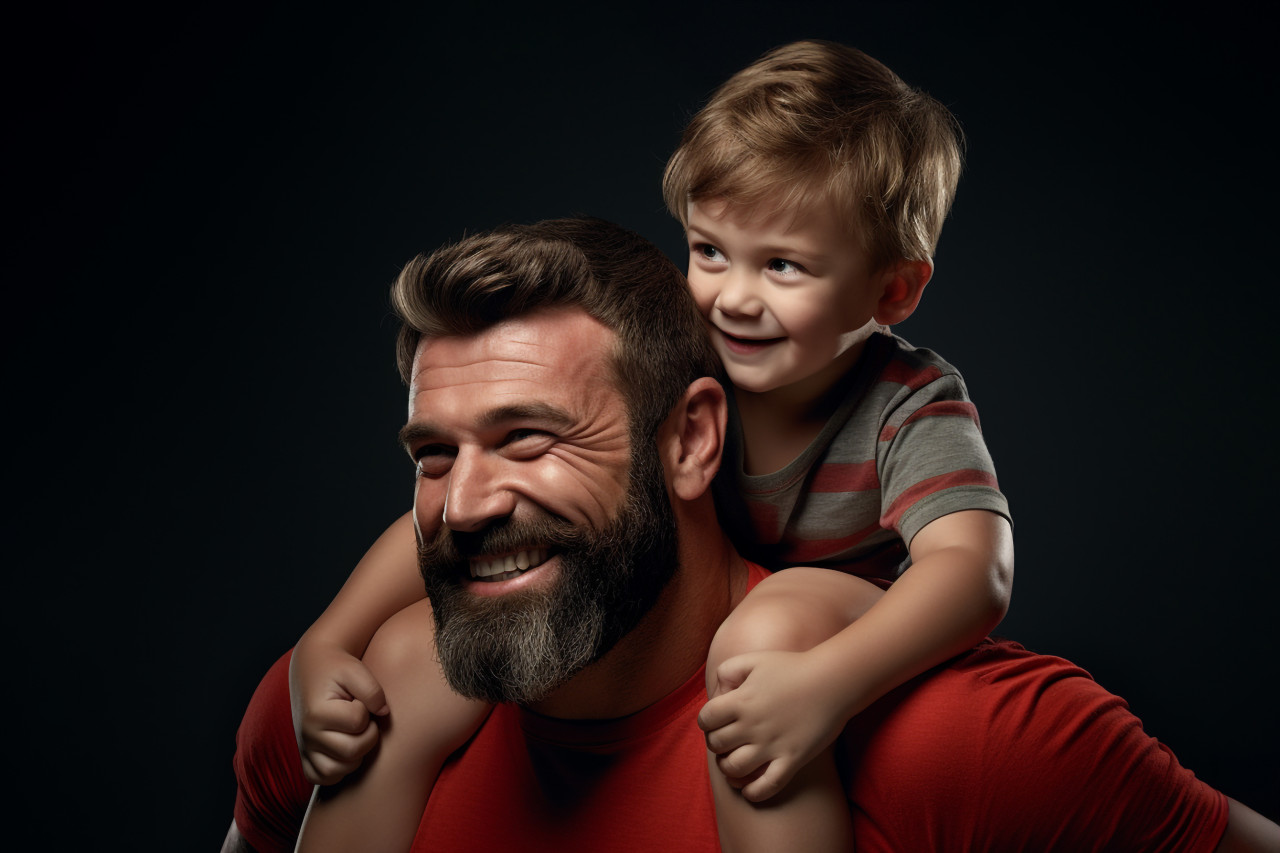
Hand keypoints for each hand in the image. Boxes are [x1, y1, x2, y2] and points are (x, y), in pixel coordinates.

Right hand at [290, 643, 388, 785]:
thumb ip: (373, 690)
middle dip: (367, 734)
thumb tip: (384, 714)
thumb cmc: (337, 669)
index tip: (358, 700)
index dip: (366, 710)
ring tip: (354, 733)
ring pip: (338, 771)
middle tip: (363, 718)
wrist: (314, 668)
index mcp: (317, 712)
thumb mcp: (356, 670)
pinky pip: (322, 778)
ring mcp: (305, 747)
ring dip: (355, 755)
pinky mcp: (306, 756)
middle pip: (352, 751)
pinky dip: (337, 771)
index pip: (358, 722)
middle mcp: (307, 734)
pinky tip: (344, 751)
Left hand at [698, 648, 850, 802]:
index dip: (706, 722)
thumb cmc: (792, 667)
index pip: (705, 720)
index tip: (716, 721)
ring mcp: (772, 745)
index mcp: (740, 700)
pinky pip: (767, 786)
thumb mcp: (754, 660)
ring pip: (734, 769)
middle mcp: (752, 725)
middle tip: (726, 740)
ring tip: (733, 763)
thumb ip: (727, 671)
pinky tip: (750, 790)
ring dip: (728, 768)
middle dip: (716, 744)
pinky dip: (753, 793)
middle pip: (716, 745)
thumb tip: (717, 695)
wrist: (832, 681)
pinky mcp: (792, 759)